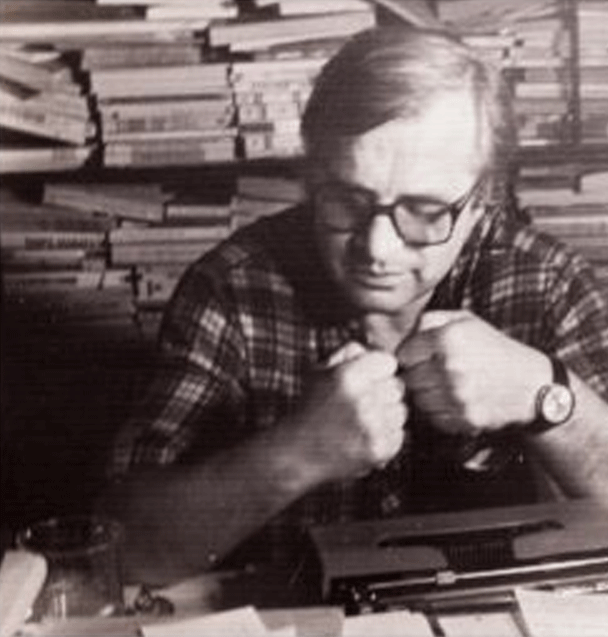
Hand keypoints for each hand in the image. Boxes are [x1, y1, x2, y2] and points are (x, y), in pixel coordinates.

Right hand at [287, 341, 407, 483]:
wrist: (297, 453)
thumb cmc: (311, 407)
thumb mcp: (321, 371)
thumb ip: (348, 352)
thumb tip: (373, 349)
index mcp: (347, 376)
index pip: (388, 362)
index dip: (378, 370)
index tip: (365, 381)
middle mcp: (361, 399)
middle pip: (397, 386)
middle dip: (382, 393)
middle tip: (360, 404)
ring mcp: (372, 427)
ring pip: (400, 411)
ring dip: (386, 415)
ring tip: (361, 422)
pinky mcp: (378, 449)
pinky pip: (399, 434)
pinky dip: (386, 436)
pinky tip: (363, 438)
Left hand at [397, 310, 549, 435]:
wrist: (533, 385)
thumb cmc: (494, 349)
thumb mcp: (466, 321)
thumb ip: (429, 320)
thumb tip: (402, 337)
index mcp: (448, 338)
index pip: (403, 354)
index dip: (411, 356)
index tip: (422, 357)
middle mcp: (451, 367)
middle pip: (408, 379)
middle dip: (417, 376)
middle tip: (434, 373)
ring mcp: (458, 396)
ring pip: (418, 400)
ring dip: (427, 395)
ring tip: (446, 386)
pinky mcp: (465, 419)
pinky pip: (433, 418)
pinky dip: (440, 411)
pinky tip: (456, 401)